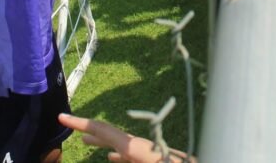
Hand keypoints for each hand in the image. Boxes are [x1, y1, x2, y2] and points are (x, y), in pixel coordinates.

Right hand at [58, 114, 178, 162]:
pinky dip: (121, 157)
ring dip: (104, 146)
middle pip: (112, 137)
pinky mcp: (158, 158)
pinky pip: (134, 157)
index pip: (105, 131)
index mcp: (138, 149)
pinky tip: (114, 161)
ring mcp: (152, 154)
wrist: (213, 160)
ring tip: (88, 145)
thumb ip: (126, 153)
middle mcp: (143, 148)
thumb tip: (112, 155)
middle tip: (68, 127)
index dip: (82, 124)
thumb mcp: (145, 158)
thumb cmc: (176, 161)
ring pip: (123, 148)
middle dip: (91, 134)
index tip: (62, 116)